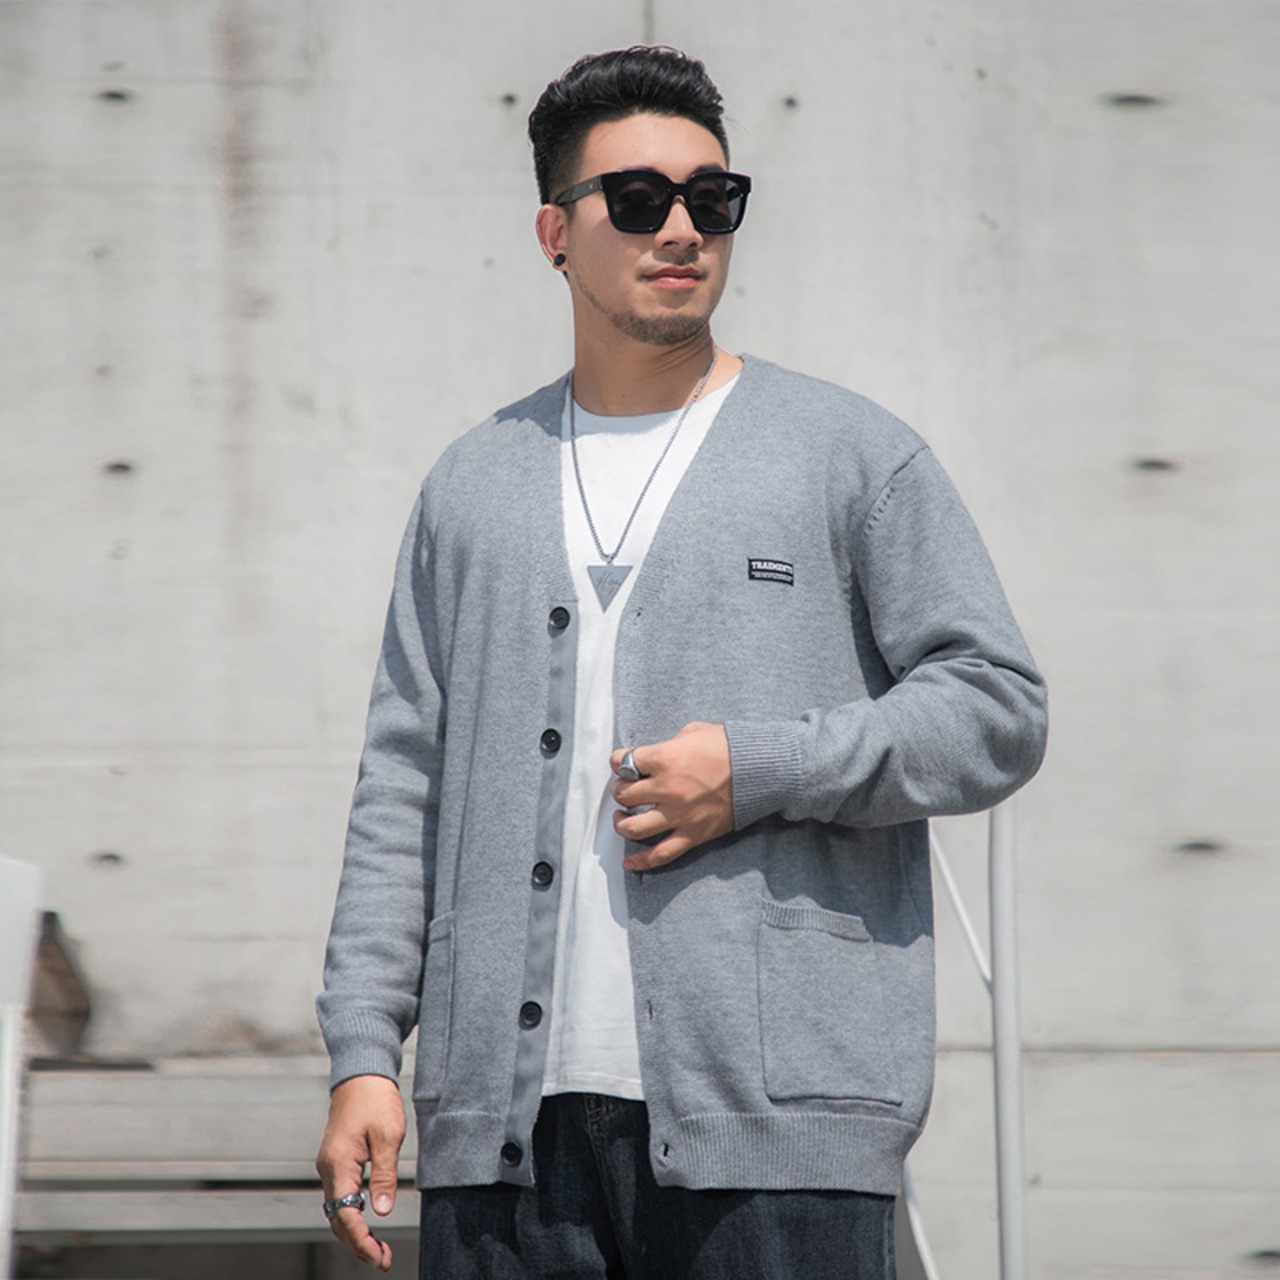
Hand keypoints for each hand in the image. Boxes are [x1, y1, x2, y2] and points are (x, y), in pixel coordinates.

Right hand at [315, 1074, 405, 1270]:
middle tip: (382, 1260)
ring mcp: (330, 1165)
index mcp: (338, 1165)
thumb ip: (384, 1175)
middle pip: (337, 1219)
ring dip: (355, 1231)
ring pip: (337, 1209)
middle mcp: (329, 1169)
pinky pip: (340, 1195)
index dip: (362, 1241)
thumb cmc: (375, 1100)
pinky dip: (352, 1214)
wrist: (362, 1073)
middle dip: (358, 1244)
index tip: (379, 1256)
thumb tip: (382, 1210)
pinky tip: (368, 1220)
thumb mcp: (387, 1136)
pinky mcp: (336, 1160)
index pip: (346, 1216)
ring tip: (377, 1248)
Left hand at [610, 722, 732, 870]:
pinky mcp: (693, 834)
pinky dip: (642, 861)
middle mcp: (667, 789)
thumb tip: (657, 752)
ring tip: (622, 817)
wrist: (761, 769)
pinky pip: (661, 854)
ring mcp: (679, 814)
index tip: (620, 762)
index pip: (624, 762)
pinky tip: (629, 863)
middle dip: (620, 790)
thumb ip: (669, 743)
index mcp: (664, 759)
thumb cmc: (730, 747)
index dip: (618, 761)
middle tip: (625, 788)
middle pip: (624, 795)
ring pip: (634, 828)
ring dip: (621, 823)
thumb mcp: (694, 731)